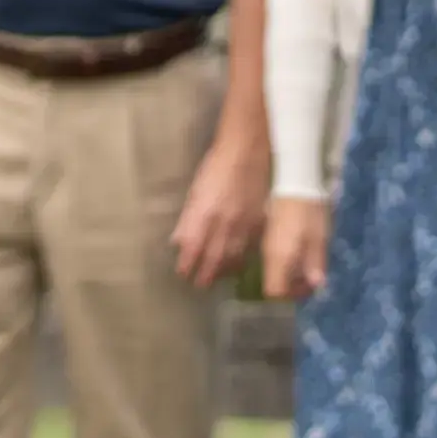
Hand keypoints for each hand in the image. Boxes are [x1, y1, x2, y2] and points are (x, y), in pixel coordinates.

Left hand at [171, 141, 268, 288]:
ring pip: (233, 256)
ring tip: (216, 278)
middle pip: (214, 257)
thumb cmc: (216, 167)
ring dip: (223, 270)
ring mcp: (243, 224)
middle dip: (206, 273)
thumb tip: (178, 241)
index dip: (188, 263)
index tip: (183, 273)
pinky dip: (241, 259)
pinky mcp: (258, 222)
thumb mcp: (195, 191)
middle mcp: (224, 223)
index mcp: (205, 214)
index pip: (194, 247)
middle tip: (199, 284)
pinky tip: (236, 265)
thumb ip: (188, 219)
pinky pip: (249, 247)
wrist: (247, 153)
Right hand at [261, 197, 329, 299]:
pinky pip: (274, 258)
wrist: (293, 183)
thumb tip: (317, 286)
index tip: (309, 286)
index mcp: (279, 258)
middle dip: (293, 286)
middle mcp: (268, 255)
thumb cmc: (308, 212)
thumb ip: (316, 264)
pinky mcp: (268, 236)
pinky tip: (300, 250)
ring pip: (274, 271)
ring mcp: (266, 245)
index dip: (291, 295)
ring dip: (291, 274)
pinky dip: (287, 262)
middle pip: (273, 283)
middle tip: (313, 276)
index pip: (274, 291)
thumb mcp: (318, 238)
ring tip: (309, 263)